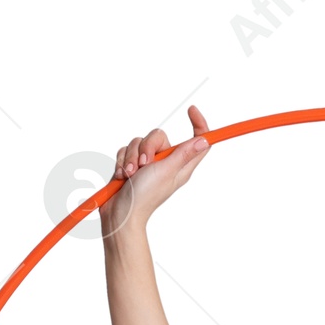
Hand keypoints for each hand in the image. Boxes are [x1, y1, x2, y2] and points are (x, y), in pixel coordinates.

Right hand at [99, 103, 211, 239]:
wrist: (120, 214)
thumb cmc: (144, 197)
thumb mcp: (166, 172)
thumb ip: (183, 154)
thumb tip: (204, 141)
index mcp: (180, 166)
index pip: (197, 141)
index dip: (198, 124)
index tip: (191, 110)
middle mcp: (166, 163)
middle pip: (159, 136)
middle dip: (146, 147)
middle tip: (143, 166)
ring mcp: (148, 164)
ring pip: (139, 141)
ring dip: (130, 157)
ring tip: (129, 175)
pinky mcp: (132, 165)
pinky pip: (126, 149)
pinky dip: (122, 161)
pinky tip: (122, 176)